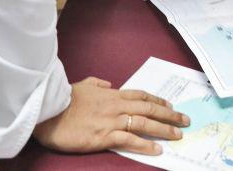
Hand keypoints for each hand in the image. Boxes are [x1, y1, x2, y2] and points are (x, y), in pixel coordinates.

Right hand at [33, 76, 189, 153]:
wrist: (47, 111)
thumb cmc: (62, 99)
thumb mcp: (82, 85)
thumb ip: (97, 84)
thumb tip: (108, 84)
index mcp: (112, 94)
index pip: (141, 95)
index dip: (158, 100)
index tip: (170, 105)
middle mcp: (116, 106)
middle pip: (150, 108)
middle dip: (170, 114)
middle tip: (185, 120)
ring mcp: (112, 121)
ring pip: (145, 123)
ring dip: (164, 129)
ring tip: (178, 134)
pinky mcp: (104, 136)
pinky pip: (130, 140)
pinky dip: (145, 144)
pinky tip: (157, 149)